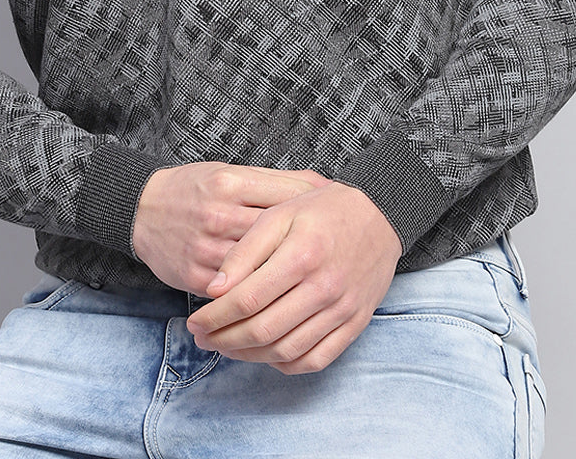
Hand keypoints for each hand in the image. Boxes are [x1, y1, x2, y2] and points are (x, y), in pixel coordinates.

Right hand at [131, 162, 322, 294]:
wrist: (142, 210)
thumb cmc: (195, 189)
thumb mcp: (231, 173)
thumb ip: (275, 182)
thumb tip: (324, 185)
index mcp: (231, 182)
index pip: (286, 198)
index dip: (317, 212)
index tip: (339, 222)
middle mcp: (219, 213)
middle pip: (276, 238)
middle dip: (308, 250)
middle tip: (337, 262)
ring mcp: (206, 247)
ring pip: (257, 272)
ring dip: (287, 282)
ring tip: (317, 288)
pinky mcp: (195, 276)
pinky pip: (234, 295)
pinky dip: (257, 301)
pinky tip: (280, 305)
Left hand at [185, 177, 401, 373]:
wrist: (380, 215)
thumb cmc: (323, 211)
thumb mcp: (279, 214)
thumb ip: (245, 250)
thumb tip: (214, 289)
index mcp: (301, 255)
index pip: (247, 299)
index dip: (215, 316)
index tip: (195, 321)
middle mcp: (323, 288)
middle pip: (263, 330)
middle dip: (224, 339)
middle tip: (202, 338)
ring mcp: (342, 310)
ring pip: (286, 351)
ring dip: (249, 356)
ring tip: (226, 346)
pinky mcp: (355, 324)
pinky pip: (315, 359)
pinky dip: (285, 364)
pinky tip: (265, 353)